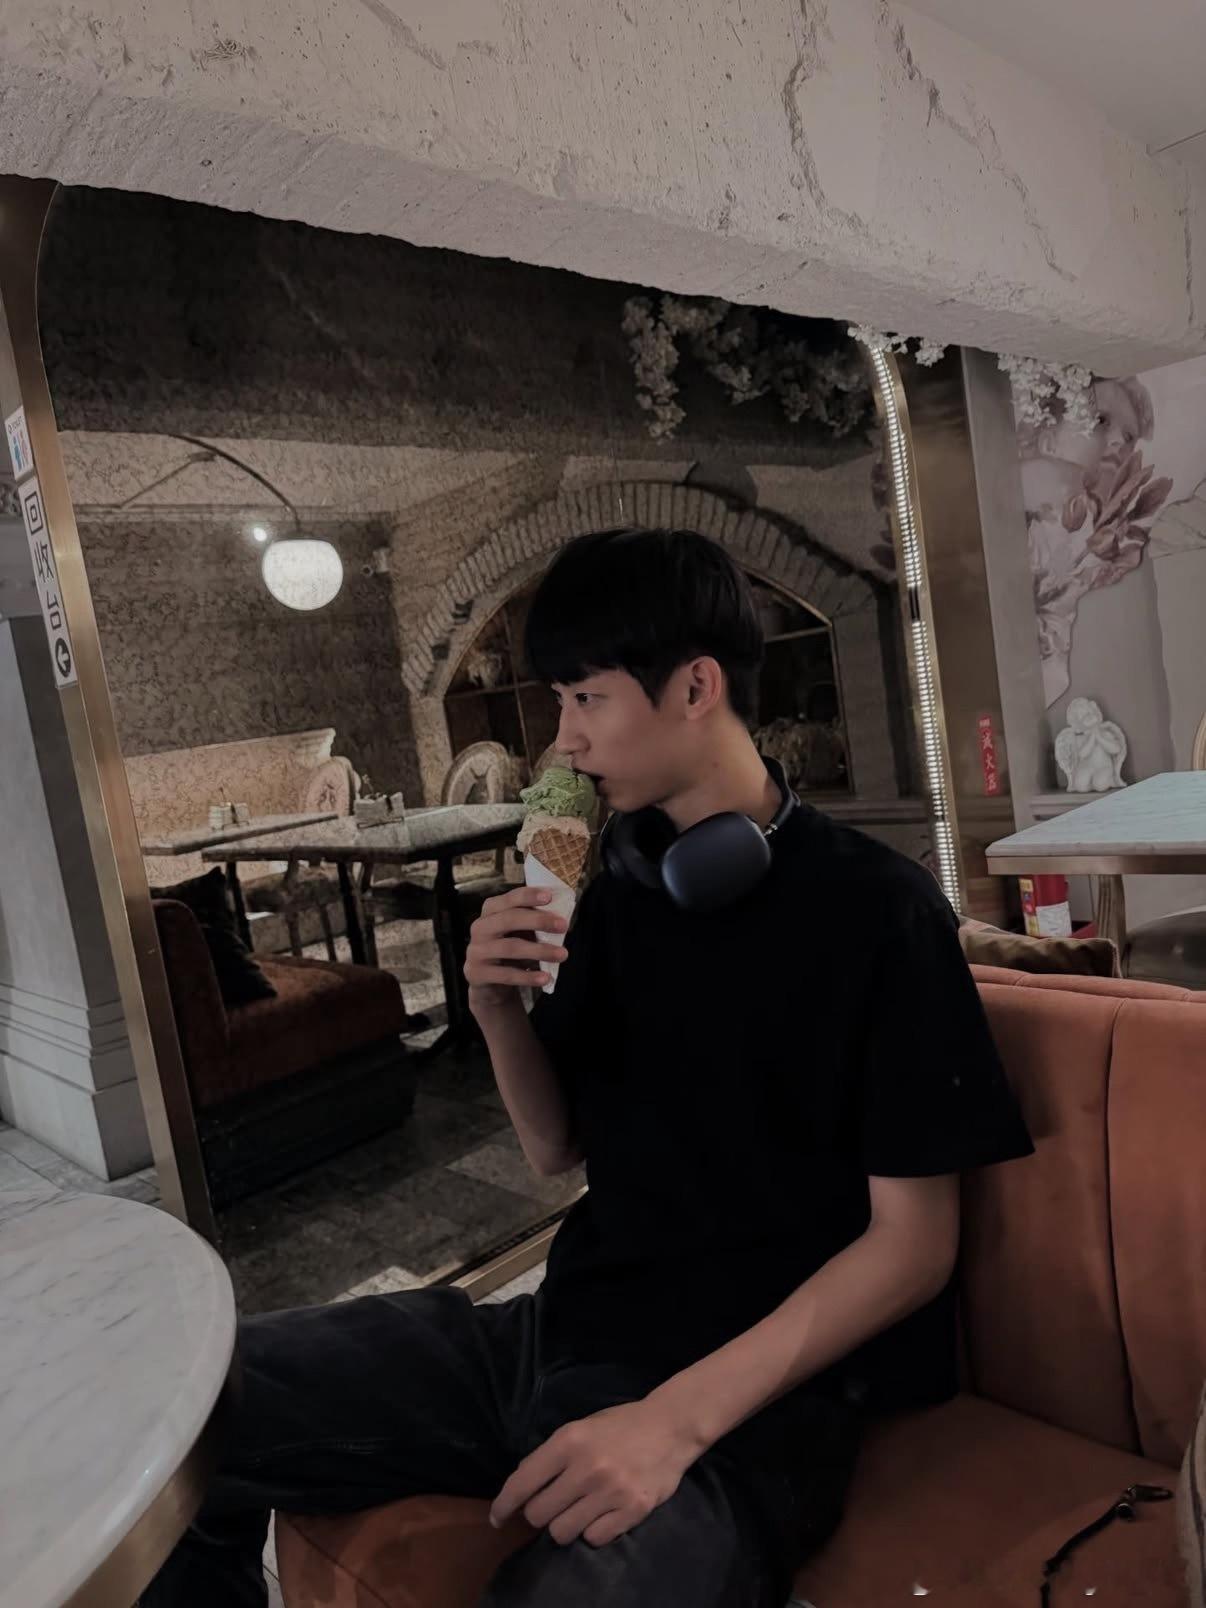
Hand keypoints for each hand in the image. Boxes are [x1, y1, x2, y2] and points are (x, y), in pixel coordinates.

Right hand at [465, 886, 568, 1014]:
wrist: (489, 984)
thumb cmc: (509, 951)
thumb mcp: (519, 933)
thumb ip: (532, 923)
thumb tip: (560, 919)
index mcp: (490, 911)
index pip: (509, 899)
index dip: (528, 896)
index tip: (549, 896)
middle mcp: (480, 927)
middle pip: (508, 919)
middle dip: (538, 920)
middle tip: (563, 925)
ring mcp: (476, 951)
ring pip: (510, 947)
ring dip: (540, 951)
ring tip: (562, 954)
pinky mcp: (477, 973)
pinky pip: (506, 975)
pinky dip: (528, 977)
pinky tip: (545, 978)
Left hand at [489, 1399, 700, 1547]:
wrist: (670, 1426)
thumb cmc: (620, 1425)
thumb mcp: (581, 1428)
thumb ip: (552, 1454)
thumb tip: (522, 1483)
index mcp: (569, 1441)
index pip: (522, 1482)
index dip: (503, 1505)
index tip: (496, 1519)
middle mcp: (586, 1468)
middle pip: (538, 1514)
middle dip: (539, 1513)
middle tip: (553, 1505)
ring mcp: (610, 1491)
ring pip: (562, 1532)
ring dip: (565, 1525)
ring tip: (578, 1510)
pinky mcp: (632, 1510)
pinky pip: (593, 1539)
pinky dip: (592, 1532)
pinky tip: (601, 1514)